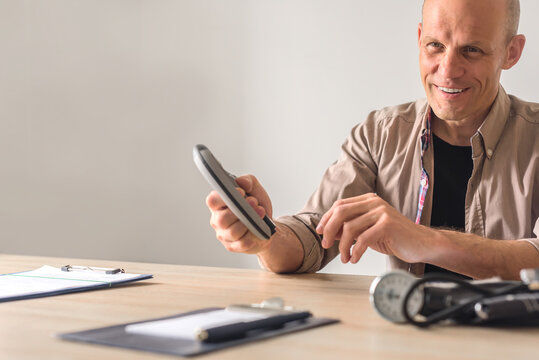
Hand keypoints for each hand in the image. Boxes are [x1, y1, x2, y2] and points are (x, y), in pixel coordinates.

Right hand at [206, 175, 273, 253]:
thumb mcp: (255, 189)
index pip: (212, 200)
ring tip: (260, 214)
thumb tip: (241, 182)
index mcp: (218, 205)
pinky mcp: (233, 246)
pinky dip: (253, 235)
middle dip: (241, 210)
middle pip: (222, 219)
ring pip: (233, 232)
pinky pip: (243, 243)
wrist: (267, 226)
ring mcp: (224, 235)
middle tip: (254, 202)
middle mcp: (218, 220)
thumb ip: (248, 181)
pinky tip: (258, 228)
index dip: (225, 197)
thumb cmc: (256, 207)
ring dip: (249, 222)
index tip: (241, 192)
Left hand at [316, 193, 433, 263]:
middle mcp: (373, 202)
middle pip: (341, 213)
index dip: (326, 219)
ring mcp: (381, 212)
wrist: (421, 244)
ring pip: (350, 227)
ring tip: (345, 257)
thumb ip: (349, 229)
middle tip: (326, 245)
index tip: (320, 233)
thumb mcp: (367, 231)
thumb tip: (328, 232)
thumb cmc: (394, 238)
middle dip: (329, 230)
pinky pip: (363, 238)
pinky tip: (354, 258)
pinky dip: (355, 251)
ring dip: (343, 246)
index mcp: (368, 200)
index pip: (339, 206)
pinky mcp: (388, 225)